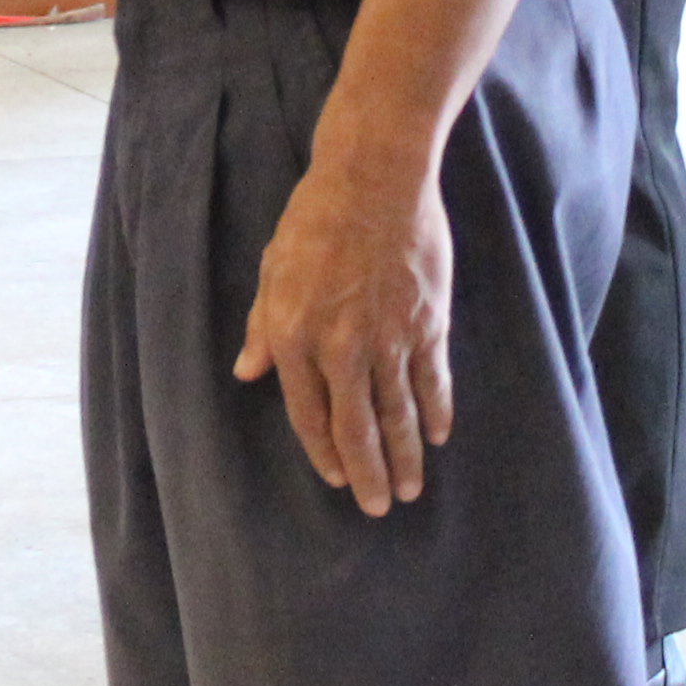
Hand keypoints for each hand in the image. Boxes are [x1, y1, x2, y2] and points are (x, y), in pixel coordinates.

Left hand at [235, 139, 456, 514]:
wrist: (375, 178)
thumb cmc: (315, 218)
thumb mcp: (273, 270)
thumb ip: (263, 327)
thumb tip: (247, 371)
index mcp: (296, 337)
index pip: (308, 415)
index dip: (324, 452)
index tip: (335, 479)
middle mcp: (342, 348)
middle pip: (357, 429)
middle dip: (369, 474)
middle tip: (380, 507)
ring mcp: (390, 339)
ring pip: (399, 415)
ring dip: (406, 457)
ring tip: (411, 488)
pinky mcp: (428, 324)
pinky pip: (433, 381)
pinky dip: (437, 412)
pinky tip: (439, 435)